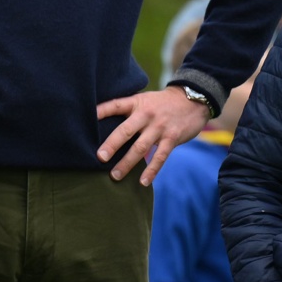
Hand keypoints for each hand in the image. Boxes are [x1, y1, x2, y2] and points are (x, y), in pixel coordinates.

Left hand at [95, 86, 209, 184]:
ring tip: (115, 175)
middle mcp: (146, 115)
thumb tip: (103, 123)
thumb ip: (128, 111)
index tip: (88, 118)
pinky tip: (143, 182)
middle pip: (126, 130)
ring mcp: (159, 127)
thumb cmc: (162, 103)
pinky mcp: (172, 138)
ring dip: (127, 163)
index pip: (116, 105)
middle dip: (112, 145)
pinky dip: (151, 170)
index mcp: (137, 103)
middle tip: (99, 158)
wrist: (192, 99)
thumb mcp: (144, 100)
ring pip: (140, 147)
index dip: (101, 111)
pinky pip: (160, 157)